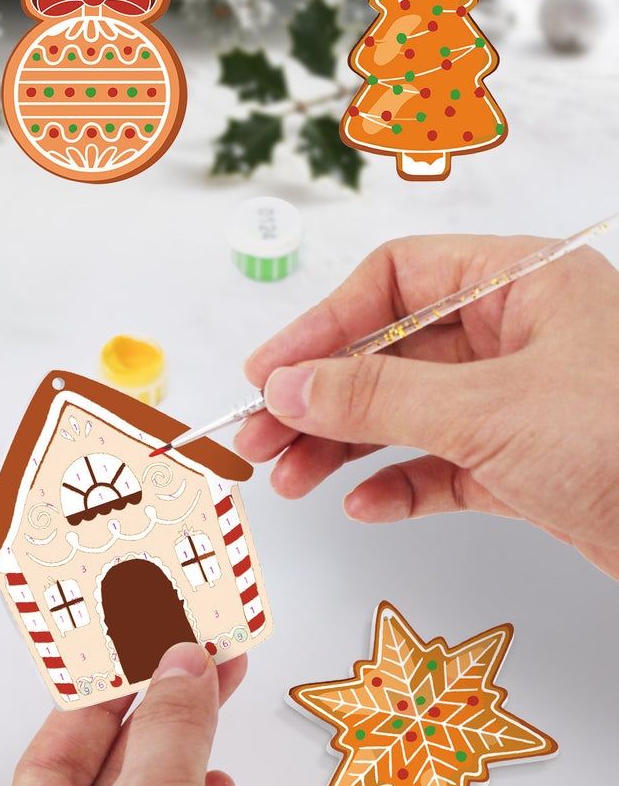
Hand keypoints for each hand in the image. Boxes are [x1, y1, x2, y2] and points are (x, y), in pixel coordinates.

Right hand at [234, 235, 618, 579]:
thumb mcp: (488, 411)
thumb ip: (376, 396)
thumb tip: (286, 386)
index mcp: (521, 284)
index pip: (394, 280)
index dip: (322, 323)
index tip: (271, 372)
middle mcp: (518, 335)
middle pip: (388, 353)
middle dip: (320, 398)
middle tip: (260, 438)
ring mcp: (520, 401)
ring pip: (407, 412)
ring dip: (344, 446)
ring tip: (290, 480)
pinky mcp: (526, 463)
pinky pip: (442, 465)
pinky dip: (399, 484)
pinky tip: (365, 505)